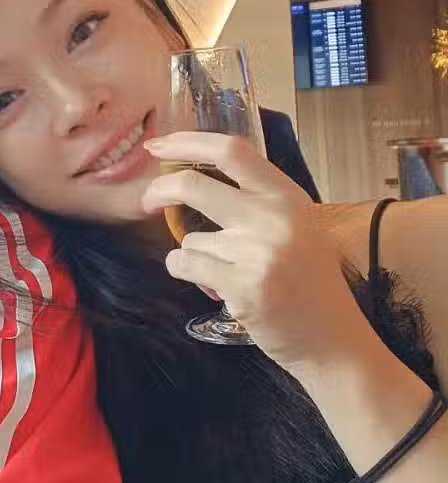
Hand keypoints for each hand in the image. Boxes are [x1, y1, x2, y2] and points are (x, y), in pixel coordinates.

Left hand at [141, 131, 375, 380]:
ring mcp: (258, 253)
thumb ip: (253, 200)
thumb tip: (189, 174)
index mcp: (287, 197)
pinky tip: (213, 285)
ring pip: (189, 238)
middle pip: (193, 185)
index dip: (187, 142)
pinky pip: (185, 265)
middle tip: (149, 201)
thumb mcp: (294, 226)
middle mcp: (273, 218)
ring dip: (194, 255)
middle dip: (158, 191)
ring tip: (226, 273)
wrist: (333, 340)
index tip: (157, 145)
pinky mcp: (242, 287)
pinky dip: (185, 273)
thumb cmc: (308, 282)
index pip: (231, 150)